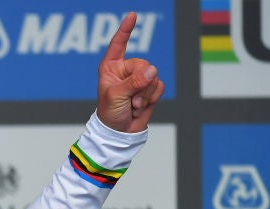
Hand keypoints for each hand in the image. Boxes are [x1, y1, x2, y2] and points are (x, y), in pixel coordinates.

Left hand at [96, 12, 164, 133]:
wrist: (120, 132)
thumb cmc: (109, 113)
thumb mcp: (116, 96)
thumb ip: (133, 83)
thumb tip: (152, 71)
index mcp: (110, 67)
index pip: (118, 45)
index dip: (125, 30)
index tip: (132, 15)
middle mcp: (125, 70)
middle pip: (144, 65)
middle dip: (140, 85)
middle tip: (131, 100)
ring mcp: (138, 78)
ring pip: (153, 76)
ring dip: (145, 94)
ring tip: (133, 105)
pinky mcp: (149, 87)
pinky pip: (159, 85)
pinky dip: (152, 97)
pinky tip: (141, 106)